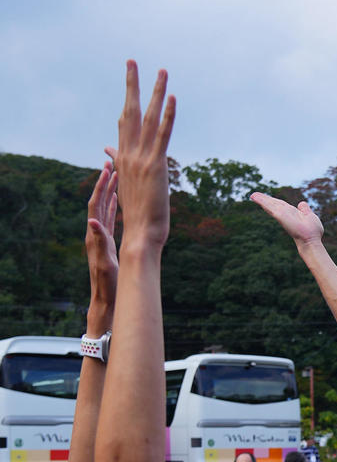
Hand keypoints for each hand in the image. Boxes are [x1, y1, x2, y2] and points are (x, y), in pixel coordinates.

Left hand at [85, 162, 118, 329]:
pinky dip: (114, 207)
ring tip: (116, 176)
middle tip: (111, 164)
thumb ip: (99, 242)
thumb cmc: (106, 282)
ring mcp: (101, 237)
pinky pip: (111, 219)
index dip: (101, 187)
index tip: (108, 170)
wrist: (106, 297)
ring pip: (105, 208)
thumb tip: (93, 222)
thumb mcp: (103, 262)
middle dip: (104, 183)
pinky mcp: (108, 242)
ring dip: (110, 192)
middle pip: (99, 202)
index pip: (96, 205)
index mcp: (94, 234)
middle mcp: (96, 232)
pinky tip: (118, 200)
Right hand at [109, 62, 173, 248]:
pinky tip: (172, 98)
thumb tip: (109, 153)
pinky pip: (163, 135)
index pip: (125, 123)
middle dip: (133, 85)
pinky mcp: (156, 165)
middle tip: (133, 61)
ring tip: (161, 71)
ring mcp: (141, 158)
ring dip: (155, 92)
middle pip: (130, 112)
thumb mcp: (130, 186)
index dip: (127, 101)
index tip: (129, 81)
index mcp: (124, 158)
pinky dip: (168, 116)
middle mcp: (129, 154)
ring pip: (148, 118)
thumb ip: (120, 166)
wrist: (141, 235)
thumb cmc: (140, 216)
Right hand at [250, 192, 323, 246]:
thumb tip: (302, 203)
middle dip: (264, 199)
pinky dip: (262, 201)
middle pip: (273, 204)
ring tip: (253, 195)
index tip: (266, 198)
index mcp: (292, 213)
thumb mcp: (310, 216)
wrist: (310, 239)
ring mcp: (282, 214)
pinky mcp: (279, 215)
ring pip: (270, 204)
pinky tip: (255, 197)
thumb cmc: (312, 231)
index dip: (273, 201)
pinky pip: (269, 206)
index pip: (281, 205)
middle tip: (254, 195)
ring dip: (261, 199)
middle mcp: (285, 213)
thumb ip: (305, 210)